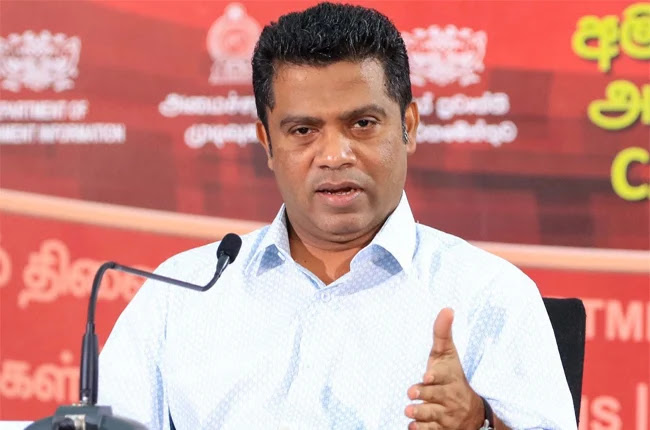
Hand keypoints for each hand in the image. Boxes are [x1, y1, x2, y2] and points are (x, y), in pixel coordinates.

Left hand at [404, 308, 483, 429]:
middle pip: (435, 397)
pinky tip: (413, 426)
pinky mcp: (441, 429)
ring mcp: (446, 415)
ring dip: (419, 413)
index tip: (427, 376)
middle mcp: (449, 397)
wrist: (471, 411)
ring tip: (409, 410)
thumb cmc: (451, 376)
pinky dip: (421, 429)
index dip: (435, 377)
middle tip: (411, 395)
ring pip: (431, 416)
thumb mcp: (447, 355)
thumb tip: (447, 308)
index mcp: (450, 378)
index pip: (443, 377)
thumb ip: (442, 333)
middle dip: (423, 396)